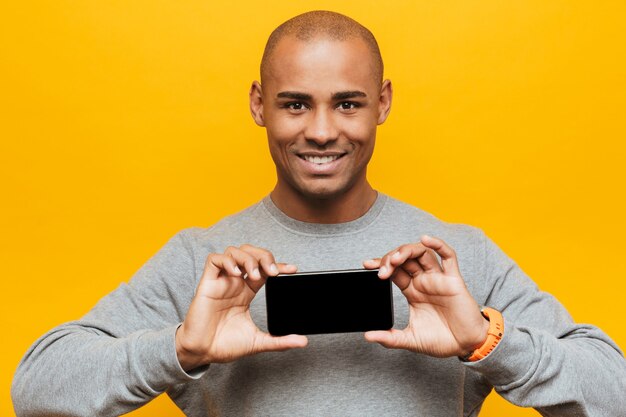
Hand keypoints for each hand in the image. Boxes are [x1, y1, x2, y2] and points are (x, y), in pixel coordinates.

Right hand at [176, 245, 307, 370]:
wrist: (202, 353)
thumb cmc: (224, 345)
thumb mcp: (258, 342)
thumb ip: (280, 341)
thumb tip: (302, 341)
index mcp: (246, 292)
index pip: (264, 269)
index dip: (278, 265)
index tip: (292, 269)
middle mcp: (235, 283)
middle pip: (251, 254)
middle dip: (263, 257)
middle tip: (271, 271)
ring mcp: (221, 281)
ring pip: (234, 252)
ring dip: (247, 258)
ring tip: (253, 274)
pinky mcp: (207, 283)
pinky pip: (214, 260)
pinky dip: (227, 261)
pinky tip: (235, 273)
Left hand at [363, 235, 488, 357]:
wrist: (467, 346)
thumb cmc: (442, 340)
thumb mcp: (410, 339)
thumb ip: (390, 338)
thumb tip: (368, 336)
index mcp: (413, 291)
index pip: (394, 270)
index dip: (380, 265)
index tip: (366, 266)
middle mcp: (424, 281)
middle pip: (404, 259)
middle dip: (389, 259)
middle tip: (380, 270)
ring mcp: (438, 279)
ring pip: (422, 253)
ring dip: (406, 251)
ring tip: (394, 259)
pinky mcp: (454, 280)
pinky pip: (448, 256)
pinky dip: (437, 244)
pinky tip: (426, 239)